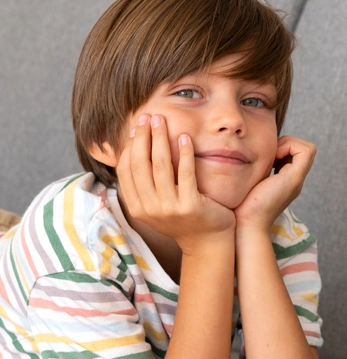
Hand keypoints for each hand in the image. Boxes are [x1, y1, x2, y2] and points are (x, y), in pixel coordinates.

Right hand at [117, 114, 235, 254]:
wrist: (208, 242)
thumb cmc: (183, 218)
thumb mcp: (157, 205)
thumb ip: (144, 184)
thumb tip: (130, 150)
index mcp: (137, 207)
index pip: (126, 170)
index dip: (129, 146)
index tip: (137, 127)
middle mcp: (150, 209)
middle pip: (141, 164)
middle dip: (143, 137)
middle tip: (149, 117)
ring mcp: (169, 209)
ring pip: (161, 166)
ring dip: (161, 139)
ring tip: (163, 121)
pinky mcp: (190, 206)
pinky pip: (185, 173)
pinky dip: (184, 153)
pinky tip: (185, 137)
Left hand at [234, 135, 315, 231]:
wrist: (246, 223)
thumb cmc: (241, 205)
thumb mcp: (250, 181)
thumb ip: (256, 170)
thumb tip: (249, 152)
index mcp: (286, 180)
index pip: (297, 152)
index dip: (284, 146)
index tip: (268, 156)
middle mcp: (295, 180)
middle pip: (304, 149)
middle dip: (287, 143)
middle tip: (270, 155)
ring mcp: (297, 180)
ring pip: (307, 149)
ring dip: (288, 144)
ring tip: (271, 157)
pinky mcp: (294, 179)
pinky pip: (305, 151)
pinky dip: (289, 147)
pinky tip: (273, 159)